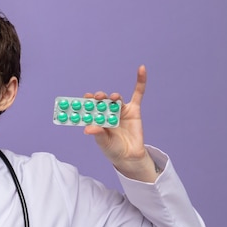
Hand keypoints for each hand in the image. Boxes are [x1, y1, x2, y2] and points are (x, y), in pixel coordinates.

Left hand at [83, 65, 158, 181]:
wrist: (129, 156)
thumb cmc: (112, 149)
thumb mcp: (103, 143)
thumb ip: (97, 134)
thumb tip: (87, 129)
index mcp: (97, 119)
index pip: (90, 108)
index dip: (87, 102)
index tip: (85, 97)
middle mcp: (107, 113)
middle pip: (102, 102)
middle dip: (99, 98)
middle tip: (97, 97)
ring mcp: (120, 110)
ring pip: (116, 100)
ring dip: (113, 97)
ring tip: (112, 98)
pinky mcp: (133, 110)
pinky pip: (138, 94)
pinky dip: (140, 82)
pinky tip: (141, 70)